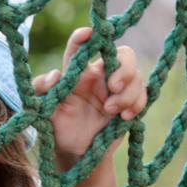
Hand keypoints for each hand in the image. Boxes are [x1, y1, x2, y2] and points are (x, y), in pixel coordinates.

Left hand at [32, 27, 146, 168]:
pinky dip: (137, 104)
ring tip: (110, 111)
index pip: (82, 47)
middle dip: (123, 68)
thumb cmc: (57, 127)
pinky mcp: (130, 103)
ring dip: (127, 93)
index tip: (87, 34)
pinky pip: (143, 94)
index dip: (85, 37)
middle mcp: (100, 75)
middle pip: (123, 55)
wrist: (75, 153)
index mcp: (78, 72)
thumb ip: (43, 90)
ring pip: (135, 76)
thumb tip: (56, 75)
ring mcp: (117, 88)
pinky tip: (124, 117)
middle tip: (113, 86)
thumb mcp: (43, 111)